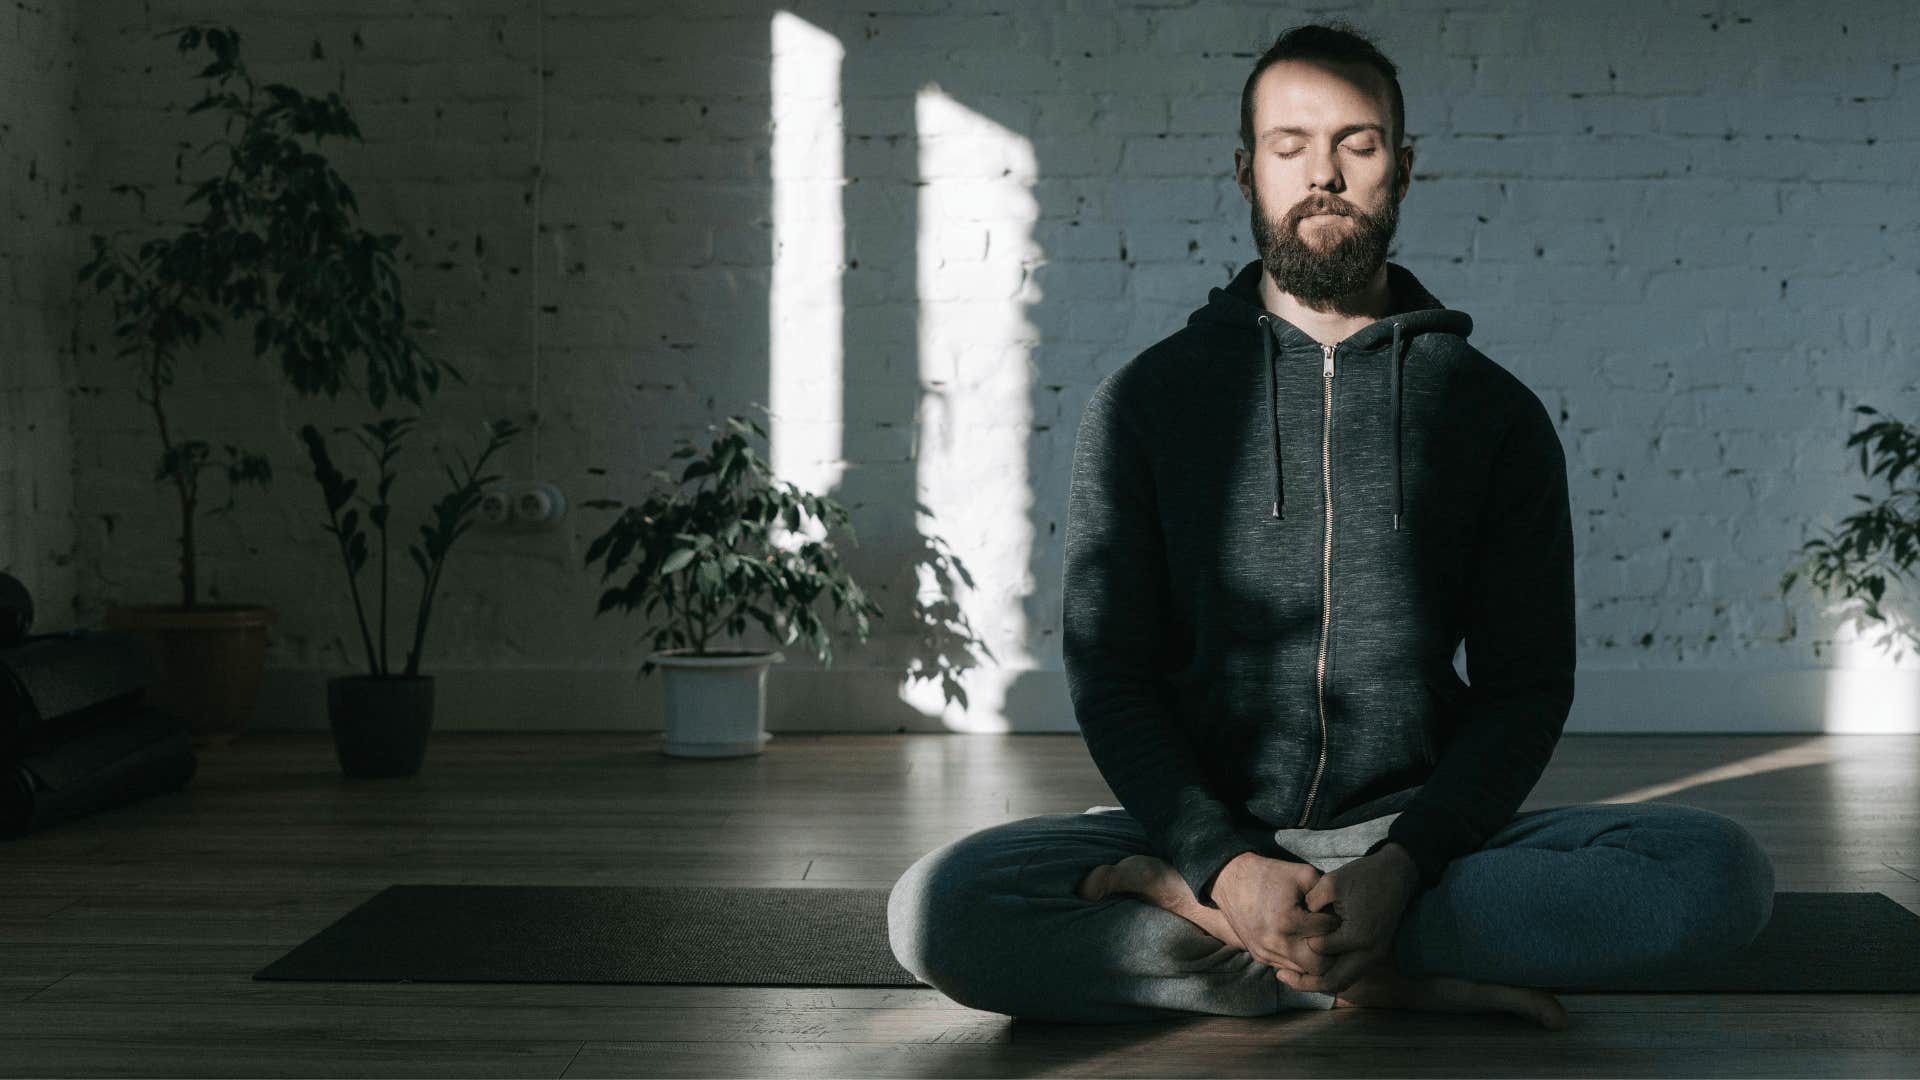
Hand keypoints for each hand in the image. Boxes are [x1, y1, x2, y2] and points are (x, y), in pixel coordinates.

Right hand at [1210, 852, 1343, 978]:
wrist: (1231, 880)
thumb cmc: (1269, 874)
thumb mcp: (1302, 874)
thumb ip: (1327, 892)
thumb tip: (1346, 911)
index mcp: (1288, 922)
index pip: (1328, 935)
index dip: (1338, 923)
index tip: (1339, 914)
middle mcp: (1276, 944)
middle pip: (1320, 966)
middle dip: (1332, 952)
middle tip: (1336, 935)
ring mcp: (1266, 953)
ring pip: (1304, 973)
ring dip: (1316, 959)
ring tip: (1322, 940)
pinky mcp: (1260, 956)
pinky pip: (1289, 968)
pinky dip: (1300, 960)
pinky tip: (1305, 944)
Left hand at [1275, 842, 1421, 995]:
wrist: (1397, 874)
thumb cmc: (1364, 876)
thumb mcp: (1332, 882)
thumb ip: (1311, 903)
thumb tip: (1297, 920)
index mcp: (1357, 936)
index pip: (1319, 949)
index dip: (1302, 939)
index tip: (1289, 931)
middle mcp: (1368, 953)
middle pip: (1333, 981)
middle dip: (1306, 983)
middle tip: (1281, 976)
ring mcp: (1374, 956)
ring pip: (1343, 982)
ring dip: (1319, 982)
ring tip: (1293, 977)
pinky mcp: (1375, 954)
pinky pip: (1350, 974)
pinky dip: (1332, 974)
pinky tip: (1313, 966)